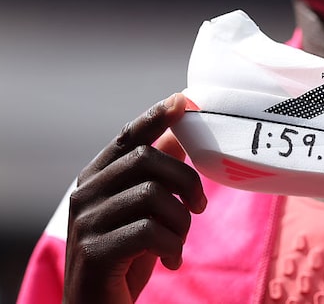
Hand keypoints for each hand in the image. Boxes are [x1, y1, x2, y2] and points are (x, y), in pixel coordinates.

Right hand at [64, 94, 206, 303]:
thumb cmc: (128, 255)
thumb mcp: (145, 210)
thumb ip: (157, 172)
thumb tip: (181, 131)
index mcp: (97, 178)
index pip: (127, 137)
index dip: (156, 116)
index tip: (184, 100)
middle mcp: (86, 193)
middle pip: (148, 160)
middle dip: (186, 182)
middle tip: (199, 207)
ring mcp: (86, 222)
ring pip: (153, 195)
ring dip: (180, 222)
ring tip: (178, 242)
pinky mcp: (94, 251)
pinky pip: (150, 231)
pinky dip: (173, 246)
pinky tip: (172, 260)